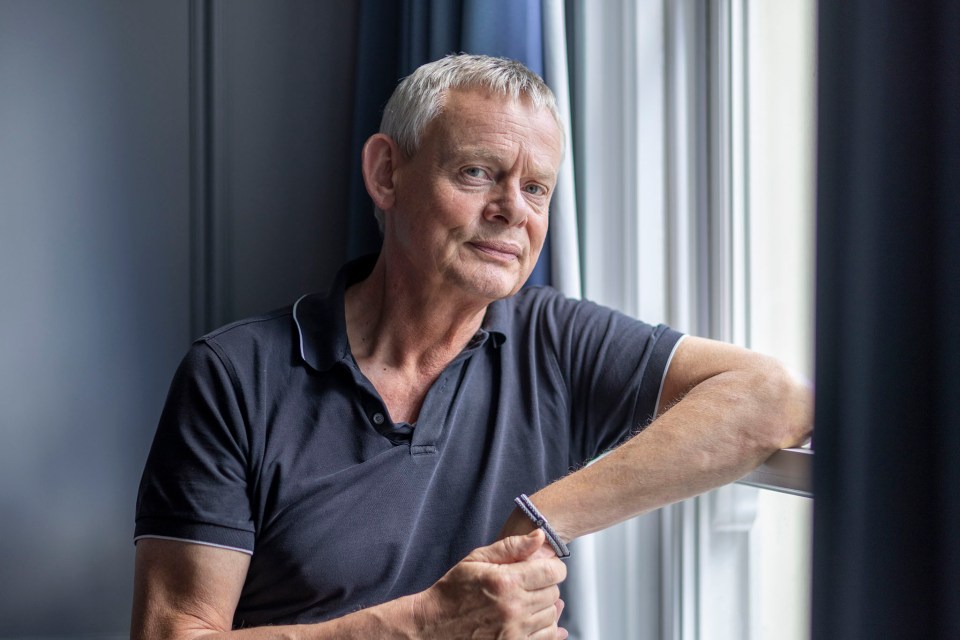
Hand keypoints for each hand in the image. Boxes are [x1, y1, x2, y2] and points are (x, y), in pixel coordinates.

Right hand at [417, 529, 567, 638]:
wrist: (433, 626)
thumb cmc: (452, 592)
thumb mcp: (476, 560)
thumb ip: (511, 546)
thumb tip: (540, 536)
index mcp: (505, 582)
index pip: (552, 573)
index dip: (554, 568)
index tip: (547, 568)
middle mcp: (513, 608)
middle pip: (554, 594)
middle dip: (546, 586)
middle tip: (531, 585)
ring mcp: (514, 632)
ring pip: (551, 616)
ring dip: (545, 608)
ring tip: (527, 602)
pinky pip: (546, 639)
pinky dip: (546, 630)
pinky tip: (534, 621)